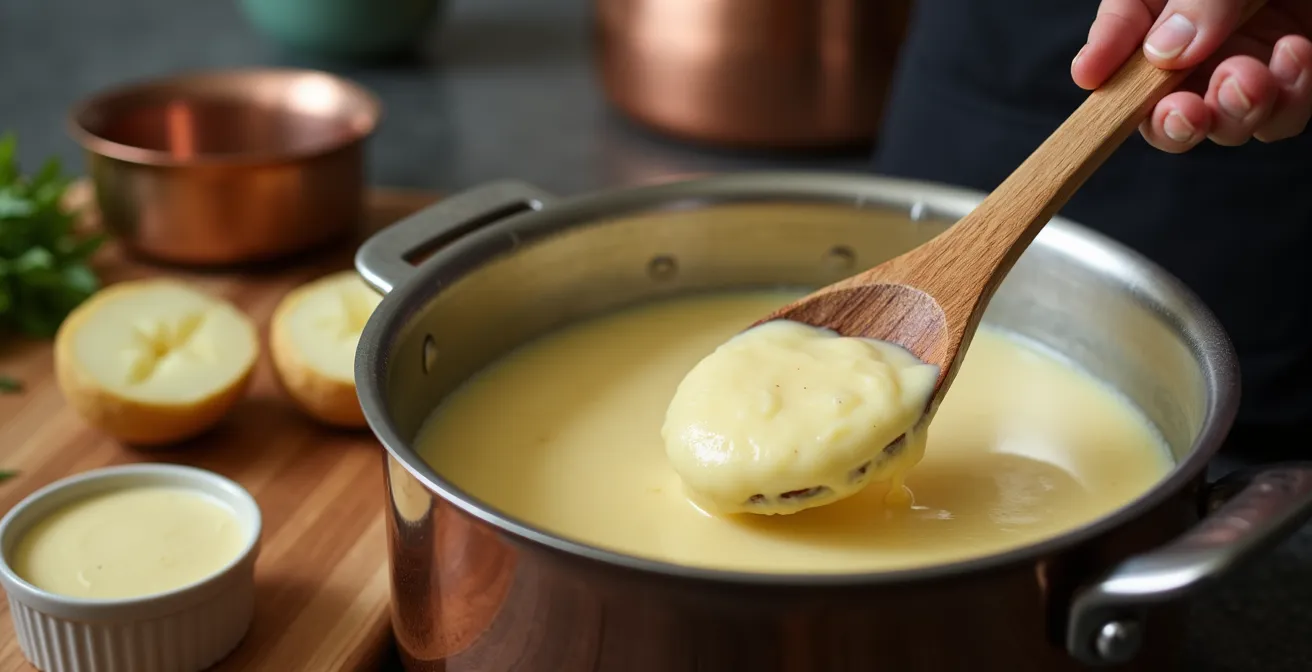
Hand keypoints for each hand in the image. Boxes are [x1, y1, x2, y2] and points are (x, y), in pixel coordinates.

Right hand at [1072, 0, 1311, 151]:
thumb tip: (1164, 51)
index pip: (1123, 27)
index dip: (1103, 56)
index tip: (1092, 78)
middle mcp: (1208, 24)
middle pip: (1164, 95)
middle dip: (1172, 116)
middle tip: (1185, 113)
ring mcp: (1256, 48)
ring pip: (1223, 115)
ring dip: (1231, 112)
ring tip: (1249, 81)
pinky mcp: (1302, 69)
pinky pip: (1284, 109)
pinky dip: (1287, 98)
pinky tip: (1294, 58)